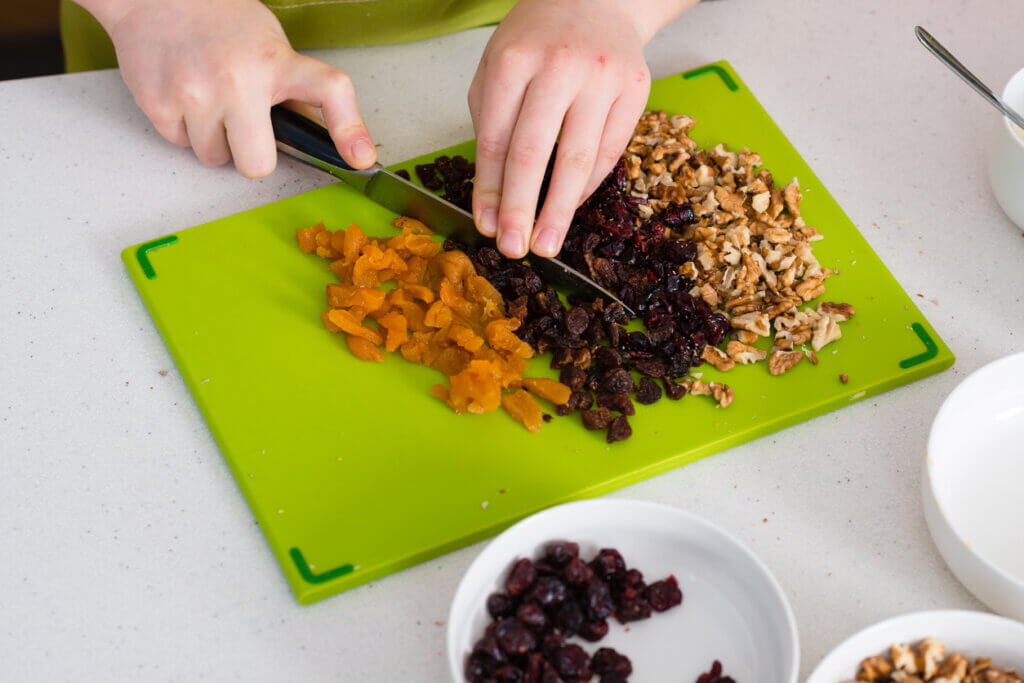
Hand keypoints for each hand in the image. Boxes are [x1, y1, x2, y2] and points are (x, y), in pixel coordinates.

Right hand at [92, 0, 374, 176]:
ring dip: (214, 140)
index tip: (360, 157)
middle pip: (257, 164)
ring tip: (209, 99)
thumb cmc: (221, 22)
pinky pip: (180, 144)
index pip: (328, 91)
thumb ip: (294, 91)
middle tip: (244, 126)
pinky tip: (184, 94)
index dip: (349, 129)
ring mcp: (195, 93)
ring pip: (215, 158)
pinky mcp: (159, 103)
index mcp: (276, 62)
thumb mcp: (270, 46)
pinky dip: (182, 128)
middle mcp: (238, 80)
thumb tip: (322, 137)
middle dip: (252, 155)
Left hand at [468, 0, 656, 258]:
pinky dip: (589, 186)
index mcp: (513, 60)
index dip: (489, 188)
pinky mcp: (635, 89)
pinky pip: (609, 151)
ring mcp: (602, 77)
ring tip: (547, 245)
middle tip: (512, 247)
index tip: (485, 225)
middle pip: (535, 152)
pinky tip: (571, 207)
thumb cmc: (538, 40)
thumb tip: (493, 198)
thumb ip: (491, 124)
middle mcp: (559, 66)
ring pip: (578, 159)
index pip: (497, 138)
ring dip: (559, 210)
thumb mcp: (498, 67)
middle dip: (521, 207)